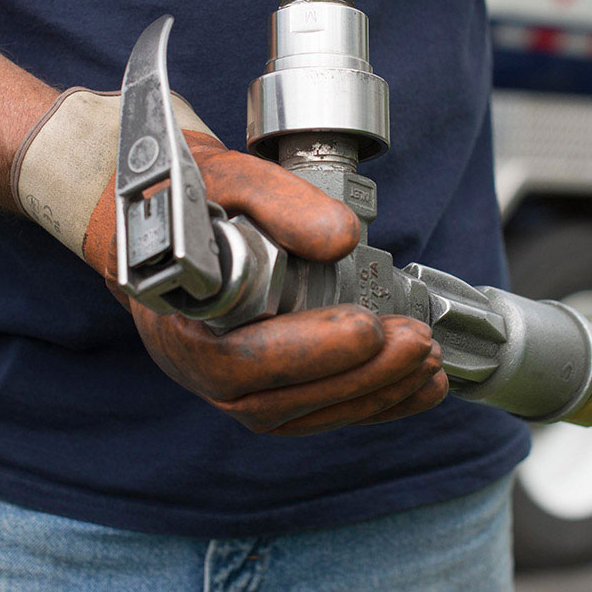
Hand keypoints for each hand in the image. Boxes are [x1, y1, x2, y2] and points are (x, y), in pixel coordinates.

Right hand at [85, 133, 448, 435]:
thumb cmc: (185, 195)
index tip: (366, 326)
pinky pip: (316, 412)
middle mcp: (195, 367)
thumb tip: (341, 237)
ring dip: (373, 395)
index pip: (237, 360)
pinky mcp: (262, 388)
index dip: (306, 351)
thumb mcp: (224, 177)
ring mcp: (227, 386)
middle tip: (416, 341)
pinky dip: (373, 404)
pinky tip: (421, 387)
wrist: (163, 215)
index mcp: (177, 320)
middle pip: (277, 400)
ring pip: (302, 415)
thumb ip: (277, 200)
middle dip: (357, 376)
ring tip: (428, 362)